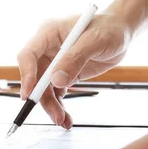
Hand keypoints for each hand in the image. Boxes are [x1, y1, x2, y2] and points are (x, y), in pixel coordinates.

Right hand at [17, 11, 132, 127]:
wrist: (121, 31)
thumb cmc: (109, 28)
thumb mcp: (95, 41)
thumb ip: (75, 59)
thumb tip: (56, 81)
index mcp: (48, 33)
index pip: (28, 55)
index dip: (26, 75)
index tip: (29, 94)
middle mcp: (47, 49)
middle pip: (35, 77)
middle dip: (42, 98)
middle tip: (55, 115)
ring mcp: (54, 62)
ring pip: (44, 88)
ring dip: (51, 106)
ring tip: (63, 120)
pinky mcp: (63, 73)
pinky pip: (56, 92)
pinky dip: (59, 105)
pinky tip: (66, 117)